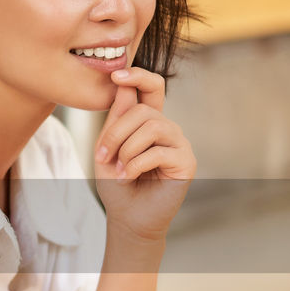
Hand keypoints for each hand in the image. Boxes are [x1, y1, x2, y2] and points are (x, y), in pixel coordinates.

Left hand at [93, 68, 195, 242]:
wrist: (127, 216)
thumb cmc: (117, 182)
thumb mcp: (107, 147)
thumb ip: (116, 118)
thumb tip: (123, 84)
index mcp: (149, 121)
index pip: (152, 87)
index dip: (138, 76)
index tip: (116, 74)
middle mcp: (167, 128)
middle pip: (143, 110)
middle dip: (116, 133)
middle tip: (103, 156)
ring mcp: (179, 143)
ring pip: (152, 127)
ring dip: (126, 149)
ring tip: (120, 169)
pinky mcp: (186, 162)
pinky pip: (158, 151)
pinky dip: (135, 165)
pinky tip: (129, 177)